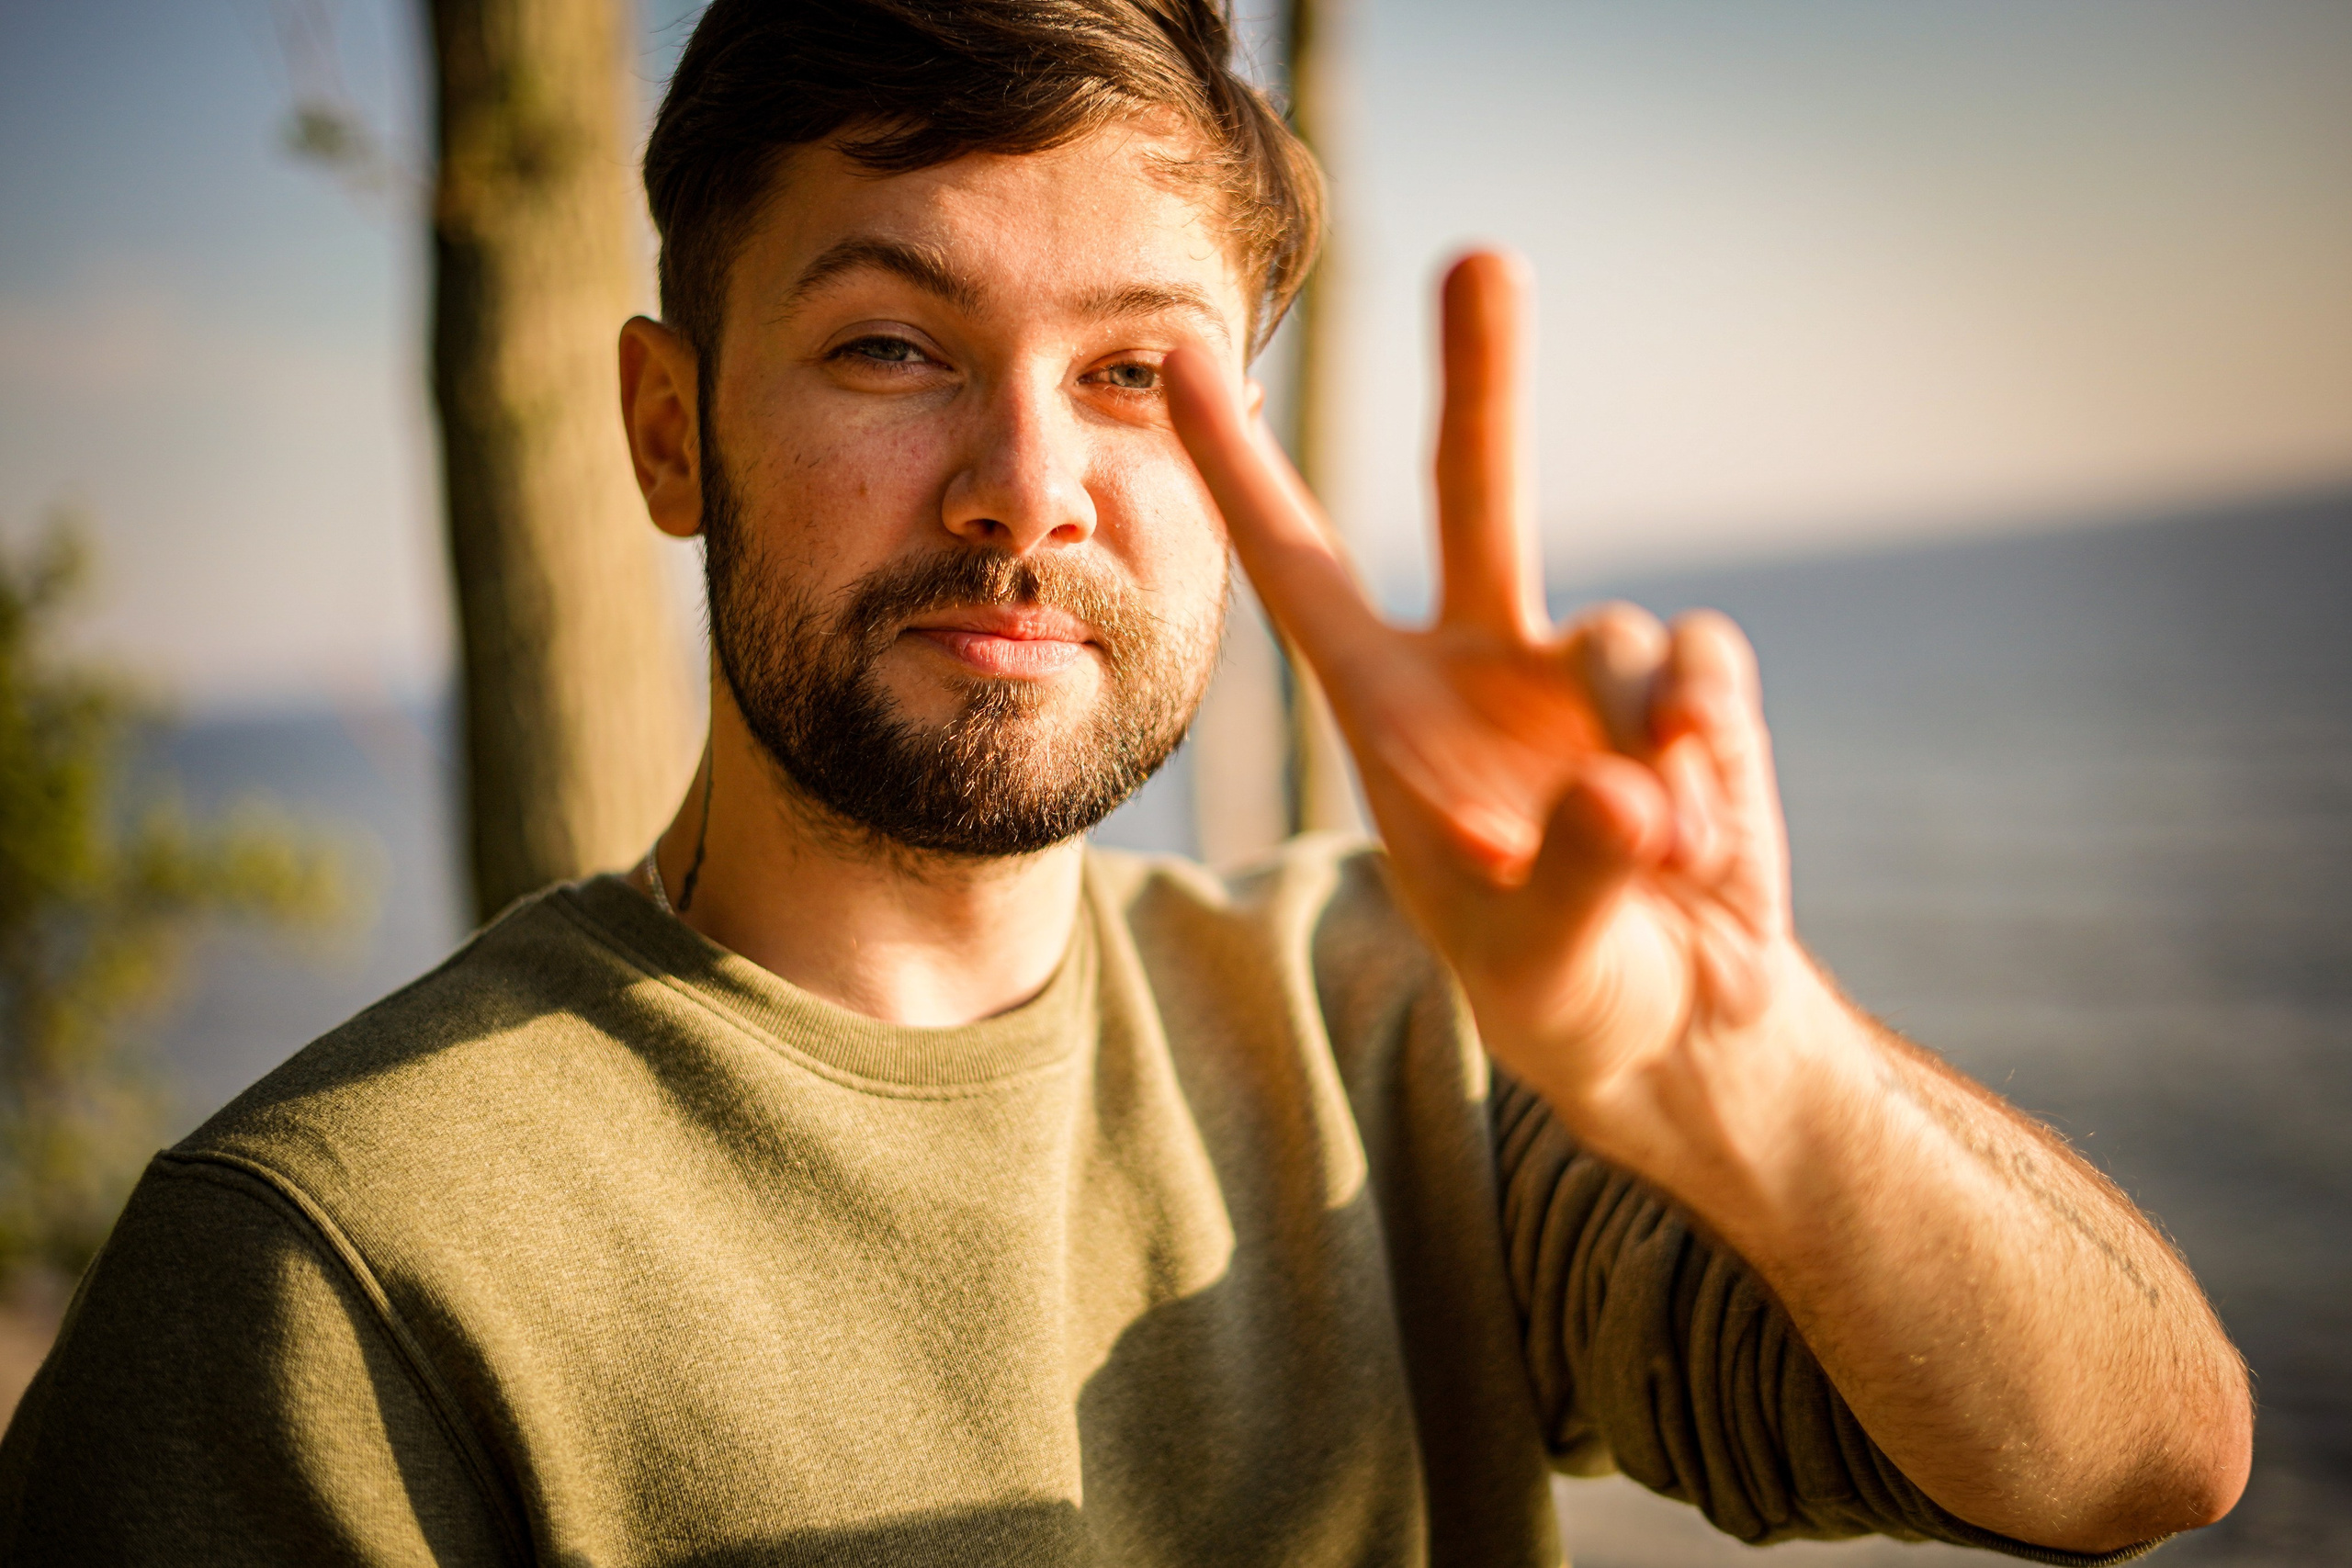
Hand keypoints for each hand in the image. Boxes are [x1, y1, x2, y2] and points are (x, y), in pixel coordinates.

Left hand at [1167, 252, 1811, 1141]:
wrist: (1679, 1021)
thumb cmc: (1565, 991)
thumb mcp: (1539, 962)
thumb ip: (1568, 877)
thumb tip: (1624, 782)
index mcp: (1392, 716)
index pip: (1302, 574)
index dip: (1242, 468)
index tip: (1186, 355)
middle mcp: (1483, 667)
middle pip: (1478, 493)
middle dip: (1483, 379)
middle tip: (1484, 258)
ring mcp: (1587, 673)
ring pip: (1619, 633)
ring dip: (1640, 736)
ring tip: (1656, 859)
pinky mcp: (1690, 693)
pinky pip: (1702, 664)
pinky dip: (1708, 738)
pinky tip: (1704, 832)